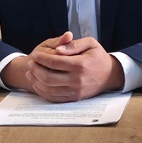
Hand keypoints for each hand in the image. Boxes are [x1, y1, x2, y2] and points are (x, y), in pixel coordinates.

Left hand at [5, 32, 124, 101]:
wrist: (110, 75)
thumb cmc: (98, 57)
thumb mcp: (90, 43)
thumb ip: (73, 44)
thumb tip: (58, 49)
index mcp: (80, 64)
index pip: (54, 62)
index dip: (41, 58)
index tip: (35, 55)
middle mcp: (77, 80)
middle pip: (48, 77)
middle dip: (36, 69)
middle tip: (31, 63)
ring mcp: (75, 91)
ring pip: (49, 89)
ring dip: (36, 81)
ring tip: (31, 72)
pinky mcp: (74, 98)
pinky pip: (54, 98)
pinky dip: (43, 91)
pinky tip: (38, 83)